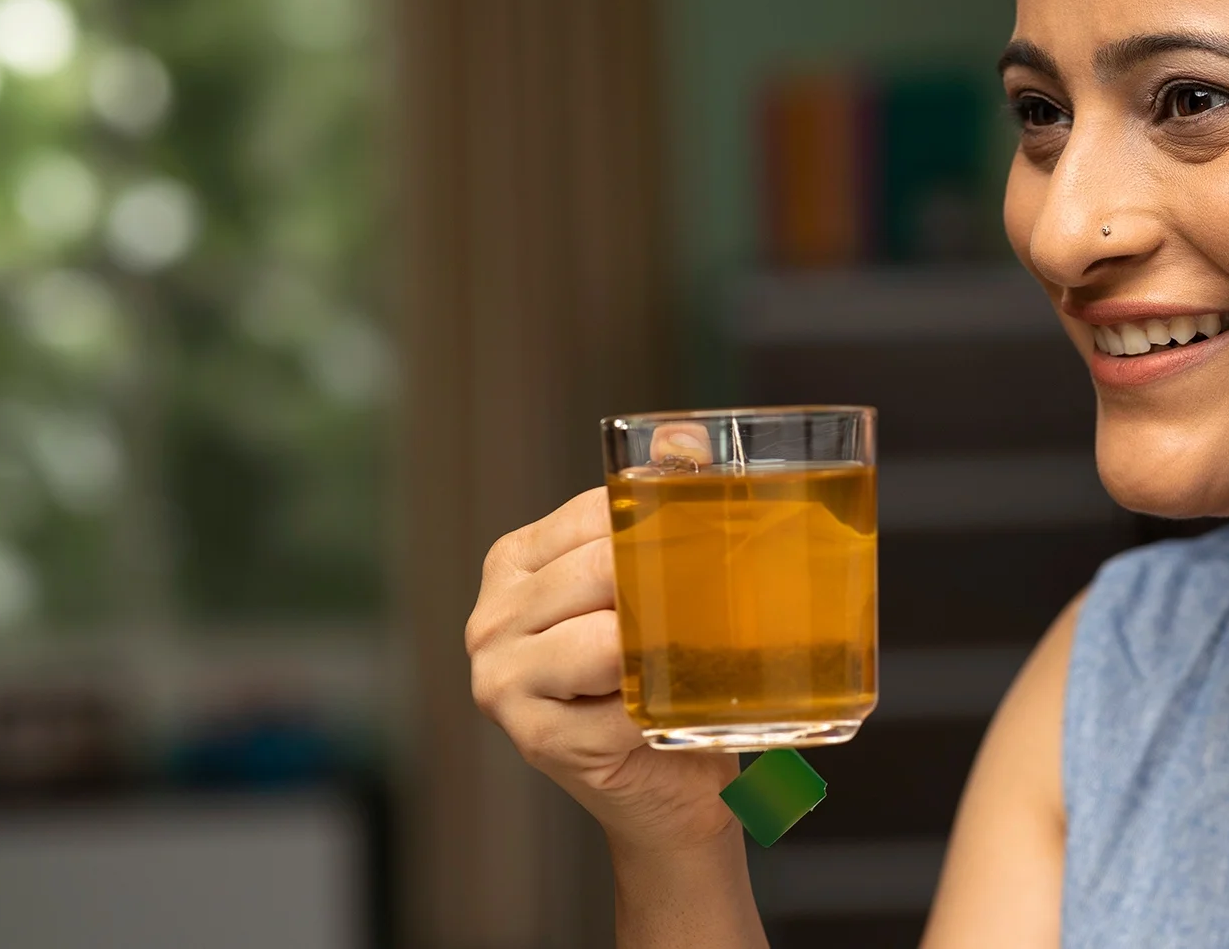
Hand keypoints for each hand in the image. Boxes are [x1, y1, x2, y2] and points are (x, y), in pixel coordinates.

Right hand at [466, 488, 739, 853]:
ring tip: (706, 652)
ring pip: (609, 637)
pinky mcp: (535, 739)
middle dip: (675, 579)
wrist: (669, 789)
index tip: (722, 528)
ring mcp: (502, 681)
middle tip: (736, 589)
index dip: (664, 518)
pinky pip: (622, 704)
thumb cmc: (663, 680)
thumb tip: (686, 439)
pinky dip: (665, 708)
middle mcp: (492, 619)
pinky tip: (677, 711)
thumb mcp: (658, 588)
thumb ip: (660, 510)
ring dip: (671, 647)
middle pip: (602, 569)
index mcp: (514, 563)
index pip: (595, 513)